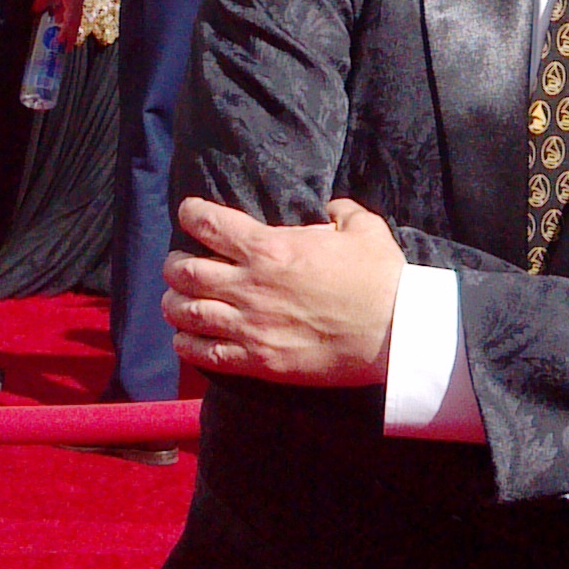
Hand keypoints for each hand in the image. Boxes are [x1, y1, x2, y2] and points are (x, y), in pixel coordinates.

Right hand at [34, 0, 83, 46]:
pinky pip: (70, 19)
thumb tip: (35, 12)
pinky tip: (61, 37)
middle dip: (70, 35)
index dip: (66, 27)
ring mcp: (76, 2)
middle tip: (66, 46)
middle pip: (74, 22)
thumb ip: (41, 3)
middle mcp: (75, 1)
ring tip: (65, 46)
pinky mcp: (73, 2)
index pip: (70, 17)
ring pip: (74, 23)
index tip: (61, 36)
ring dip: (69, 35)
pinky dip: (66, 29)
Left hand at [166, 196, 403, 386]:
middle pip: (185, 271)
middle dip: (174, 265)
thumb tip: (331, 207)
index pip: (209, 223)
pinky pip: (205, 354)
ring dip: (174, 303)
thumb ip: (340, 211)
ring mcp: (250, 326)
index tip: (189, 213)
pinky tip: (185, 338)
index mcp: (269, 247)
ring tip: (175, 300)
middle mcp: (249, 285)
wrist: (394, 333)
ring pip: (186, 312)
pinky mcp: (258, 361)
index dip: (191, 214)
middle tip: (178, 263)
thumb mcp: (363, 228)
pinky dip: (187, 343)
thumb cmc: (380, 277)